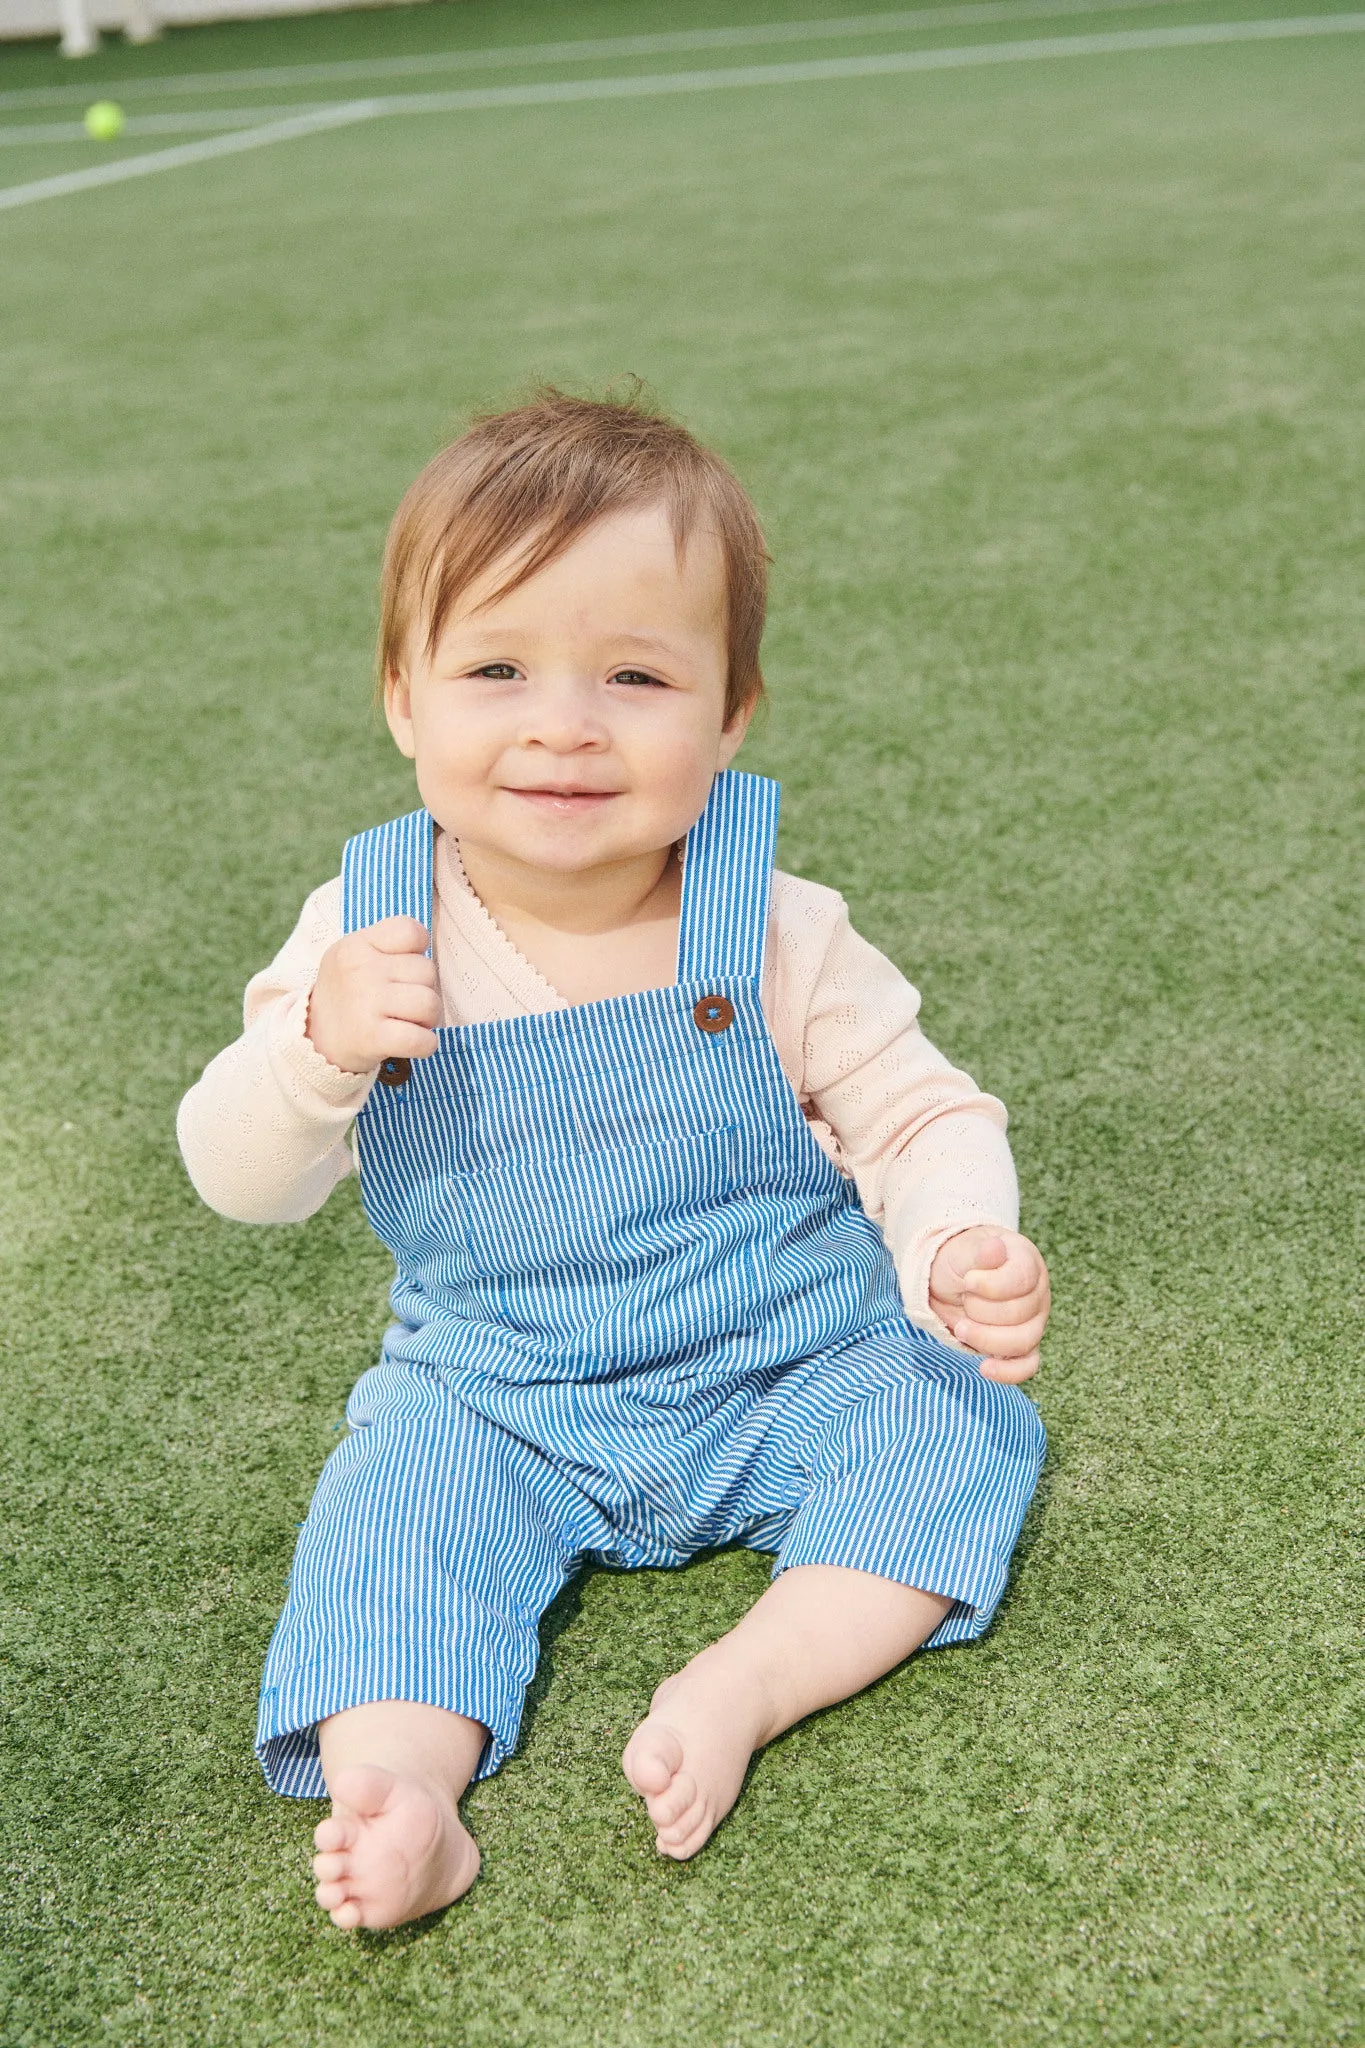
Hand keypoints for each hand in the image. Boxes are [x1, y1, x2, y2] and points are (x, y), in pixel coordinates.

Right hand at [306, 917, 439, 1075]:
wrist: (315, 1037)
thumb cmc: (349, 992)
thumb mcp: (355, 955)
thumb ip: (388, 945)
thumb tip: (428, 948)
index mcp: (356, 945)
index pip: (411, 931)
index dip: (419, 950)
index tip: (404, 967)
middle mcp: (361, 970)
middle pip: (427, 970)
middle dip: (425, 989)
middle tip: (404, 1001)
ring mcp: (367, 1003)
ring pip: (430, 1004)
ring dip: (428, 1018)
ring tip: (408, 1021)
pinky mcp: (373, 1037)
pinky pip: (422, 1039)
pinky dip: (425, 1044)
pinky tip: (414, 1042)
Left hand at [927, 1226, 1049, 1383]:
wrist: (952, 1280)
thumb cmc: (961, 1261)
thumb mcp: (963, 1250)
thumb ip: (980, 1252)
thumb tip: (995, 1248)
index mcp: (1027, 1262)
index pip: (1021, 1279)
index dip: (991, 1286)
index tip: (968, 1281)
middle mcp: (1037, 1293)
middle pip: (1018, 1314)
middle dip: (980, 1310)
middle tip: (963, 1298)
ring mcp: (1034, 1322)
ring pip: (1022, 1342)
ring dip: (985, 1339)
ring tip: (961, 1328)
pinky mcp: (1024, 1347)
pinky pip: (1027, 1366)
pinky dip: (1007, 1372)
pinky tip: (984, 1368)